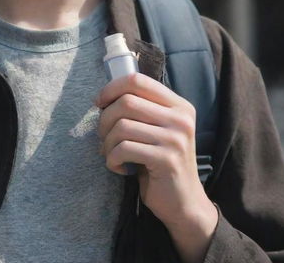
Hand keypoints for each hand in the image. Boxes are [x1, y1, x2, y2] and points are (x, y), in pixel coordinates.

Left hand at [96, 72, 217, 262]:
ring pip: (122, 126)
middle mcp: (180, 118)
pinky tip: (119, 167)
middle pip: (126, 102)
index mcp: (178, 105)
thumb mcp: (157, 129)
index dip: (112, 88)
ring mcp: (176, 139)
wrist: (184, 203)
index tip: (100, 103)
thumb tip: (103, 97)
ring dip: (107, 142)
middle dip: (105, 119)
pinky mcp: (167, 159)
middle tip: (103, 136)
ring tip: (111, 154)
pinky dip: (113, 159)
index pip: (137, 80)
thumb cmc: (160, 163)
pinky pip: (124, 149)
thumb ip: (140, 109)